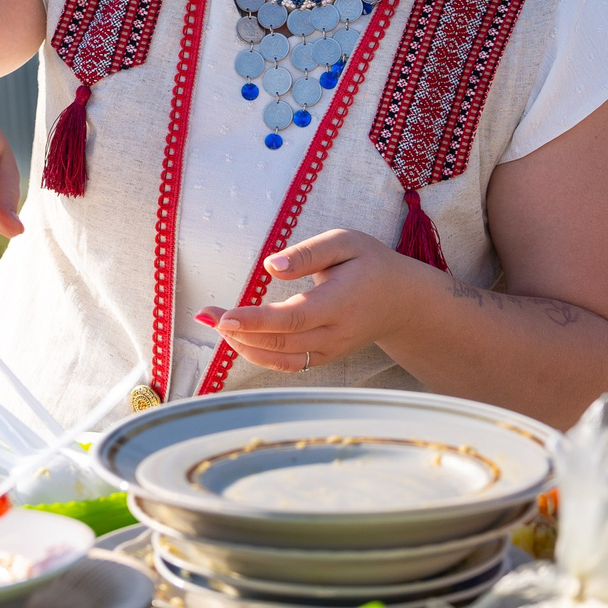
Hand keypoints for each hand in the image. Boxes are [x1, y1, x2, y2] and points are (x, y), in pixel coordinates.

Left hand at [202, 228, 420, 372]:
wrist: (401, 301)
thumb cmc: (370, 264)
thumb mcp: (345, 242)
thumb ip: (308, 253)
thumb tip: (271, 267)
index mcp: (339, 302)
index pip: (291, 319)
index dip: (255, 320)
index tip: (223, 316)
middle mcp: (334, 334)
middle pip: (279, 343)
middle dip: (238, 332)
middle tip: (206, 314)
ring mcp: (330, 351)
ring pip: (279, 359)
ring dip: (243, 346)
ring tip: (215, 323)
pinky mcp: (324, 358)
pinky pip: (287, 364)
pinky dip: (259, 355)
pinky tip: (237, 338)